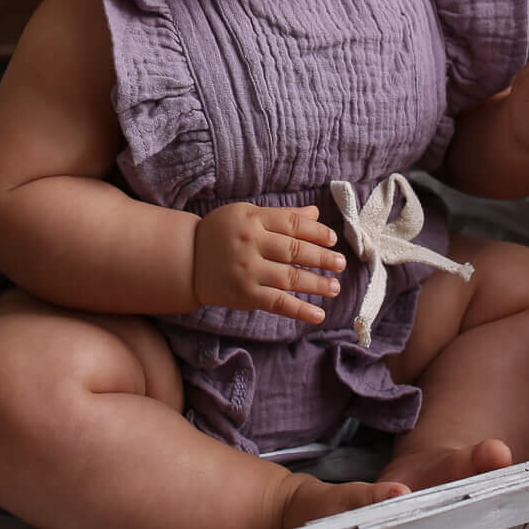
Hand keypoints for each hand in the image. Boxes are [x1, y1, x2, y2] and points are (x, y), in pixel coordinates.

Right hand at [191, 203, 345, 322]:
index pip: (292, 224)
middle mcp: (250, 243)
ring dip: (317, 283)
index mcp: (252, 219)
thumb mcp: (246, 215)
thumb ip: (281, 216)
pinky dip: (300, 309)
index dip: (316, 232)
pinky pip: (277, 303)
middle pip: (294, 250)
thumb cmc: (220, 233)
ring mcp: (248, 270)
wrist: (186, 259)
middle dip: (322, 258)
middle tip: (341, 263)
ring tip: (335, 287)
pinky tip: (319, 313)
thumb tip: (315, 214)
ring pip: (290, 277)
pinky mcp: (245, 295)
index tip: (333, 240)